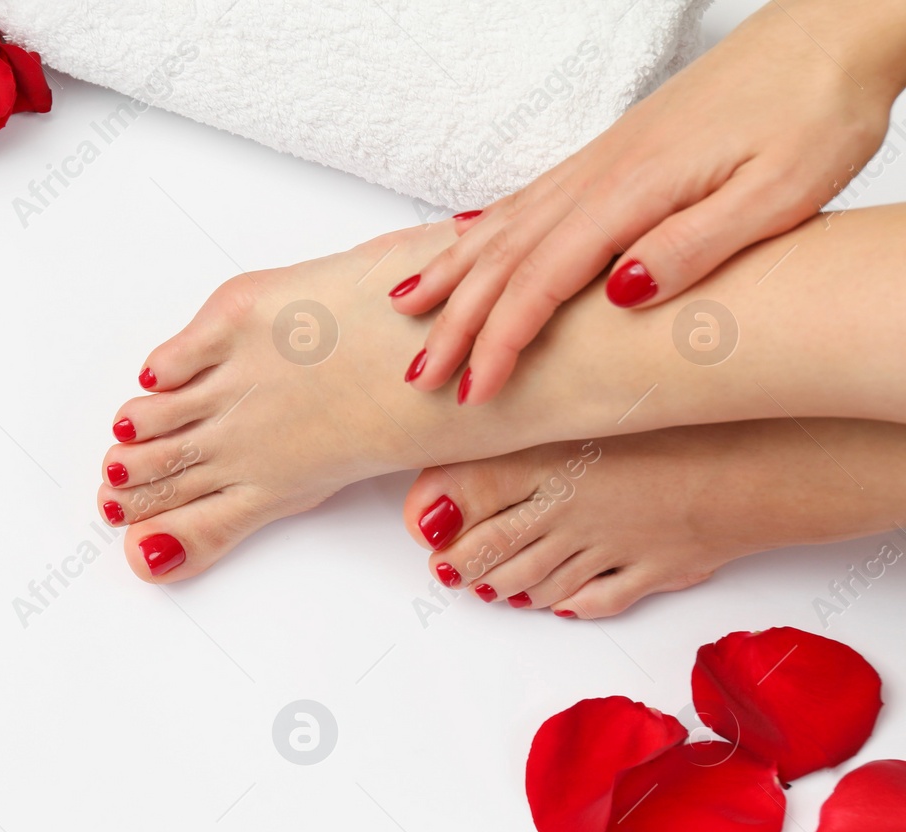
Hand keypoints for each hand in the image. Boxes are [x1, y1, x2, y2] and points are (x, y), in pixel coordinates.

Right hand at [391, 0, 905, 403]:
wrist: (829, 33)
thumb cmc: (815, 109)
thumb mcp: (779, 193)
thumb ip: (695, 245)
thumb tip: (621, 294)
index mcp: (635, 192)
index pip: (543, 282)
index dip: (501, 342)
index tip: (475, 391)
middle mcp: (601, 176)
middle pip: (505, 260)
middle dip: (455, 323)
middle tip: (418, 375)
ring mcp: (599, 163)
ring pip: (504, 227)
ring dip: (453, 273)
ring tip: (407, 309)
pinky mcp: (611, 155)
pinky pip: (526, 200)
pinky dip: (482, 229)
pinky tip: (463, 240)